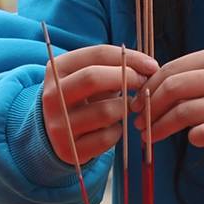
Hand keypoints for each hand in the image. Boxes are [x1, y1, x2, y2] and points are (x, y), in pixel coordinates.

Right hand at [40, 44, 157, 165]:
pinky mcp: (68, 149)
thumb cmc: (84, 98)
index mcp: (57, 69)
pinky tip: (112, 128)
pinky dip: (117, 132)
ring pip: (106, 111)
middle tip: (144, 84)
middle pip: (93, 78)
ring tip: (124, 107)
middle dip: (128, 78)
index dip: (130, 58)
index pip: (97, 54)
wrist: (57, 132)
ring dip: (124, 108)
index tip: (152, 65)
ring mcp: (58, 124)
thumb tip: (150, 68)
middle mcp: (52, 96)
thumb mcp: (90, 76)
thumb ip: (115, 67)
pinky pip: (106, 138)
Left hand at [135, 47, 203, 154]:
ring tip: (149, 136)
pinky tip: (189, 139)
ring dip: (161, 126)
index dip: (149, 88)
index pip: (173, 69)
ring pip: (186, 113)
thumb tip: (145, 90)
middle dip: (150, 108)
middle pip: (175, 89)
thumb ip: (188, 77)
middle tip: (139, 122)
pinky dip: (191, 138)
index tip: (136, 102)